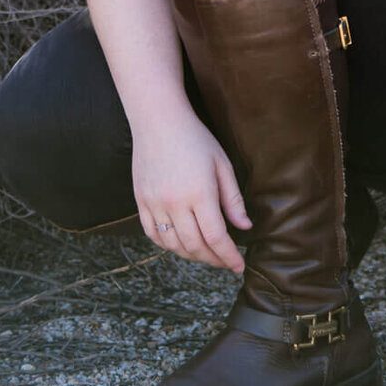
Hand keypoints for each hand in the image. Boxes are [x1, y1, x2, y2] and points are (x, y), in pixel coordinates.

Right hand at [132, 109, 251, 272]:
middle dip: (213, 259)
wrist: (158, 119)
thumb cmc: (195, 138)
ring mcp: (154, 203)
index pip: (217, 238)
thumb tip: (245, 227)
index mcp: (200, 193)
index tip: (239, 266)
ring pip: (173, 245)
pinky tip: (180, 243)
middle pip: (195, 246)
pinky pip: (152, 234)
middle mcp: (175, 203)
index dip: (229, 257)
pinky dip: (167, 245)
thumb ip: (233, 199)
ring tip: (205, 253)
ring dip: (191, 255)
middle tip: (224, 261)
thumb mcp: (222, 165)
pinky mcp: (141, 201)